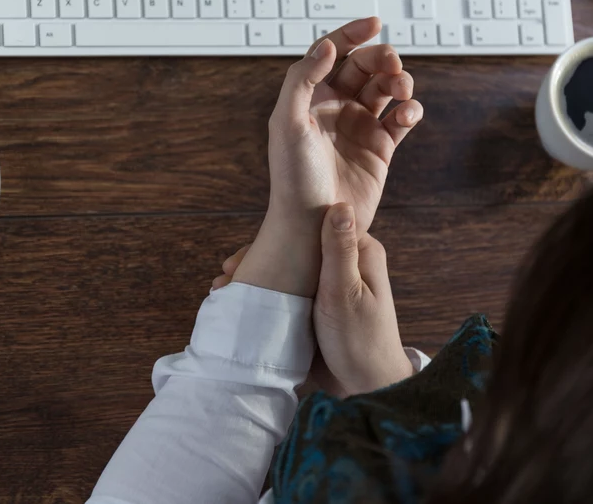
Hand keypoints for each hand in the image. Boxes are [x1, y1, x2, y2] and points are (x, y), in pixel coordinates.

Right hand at [213, 203, 413, 396]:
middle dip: (261, 256)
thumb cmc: (361, 342)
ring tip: (226, 286)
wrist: (366, 389)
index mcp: (360, 252)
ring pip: (289, 268)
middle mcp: (346, 263)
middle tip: (230, 270)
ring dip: (259, 275)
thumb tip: (340, 203)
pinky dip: (266, 293)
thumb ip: (339, 250)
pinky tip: (240, 300)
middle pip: (297, 247)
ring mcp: (330, 284)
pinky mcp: (318, 306)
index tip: (250, 248)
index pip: (314, 227)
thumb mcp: (345, 293)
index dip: (279, 232)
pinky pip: (289, 291)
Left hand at [267, 17, 421, 234]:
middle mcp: (335, 107)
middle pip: (364, 66)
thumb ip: (302, 79)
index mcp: (309, 97)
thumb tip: (327, 45)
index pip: (331, 52)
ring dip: (399, 81)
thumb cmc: (293, 177)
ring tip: (402, 91)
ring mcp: (359, 126)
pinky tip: (407, 115)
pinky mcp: (381, 148)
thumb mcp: (287, 123)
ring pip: (387, 88)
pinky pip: (401, 119)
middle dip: (382, 58)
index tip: (375, 23)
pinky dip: (410, 111)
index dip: (352, 34)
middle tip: (392, 65)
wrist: (312, 225)